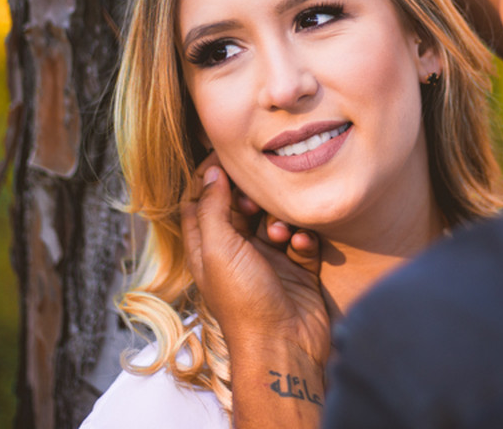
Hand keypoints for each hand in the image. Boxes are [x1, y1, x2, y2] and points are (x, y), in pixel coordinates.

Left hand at [180, 162, 330, 368]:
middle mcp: (236, 251)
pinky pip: (301, 239)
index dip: (210, 178)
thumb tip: (210, 171)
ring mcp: (268, 260)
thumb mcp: (218, 249)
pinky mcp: (297, 269)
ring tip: (281, 235)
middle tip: (258, 198)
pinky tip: (301, 246)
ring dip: (281, 220)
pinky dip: (302, 238)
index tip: (228, 157)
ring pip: (274, 219)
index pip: (201, 201)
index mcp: (208, 247)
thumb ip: (212, 207)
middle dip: (253, 196)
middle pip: (241, 206)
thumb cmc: (244, 303)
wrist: (285, 346)